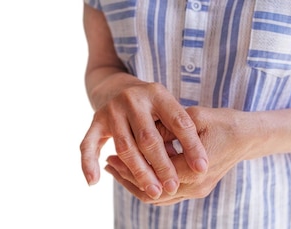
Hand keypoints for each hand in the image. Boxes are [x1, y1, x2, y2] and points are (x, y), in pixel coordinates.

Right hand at [80, 77, 207, 199]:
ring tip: (153, 192)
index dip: (191, 146)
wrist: (115, 85)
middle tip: (173, 187)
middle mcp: (133, 99)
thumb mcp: (167, 107)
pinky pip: (88, 144)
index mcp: (157, 93)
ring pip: (125, 146)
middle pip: (148, 138)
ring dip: (139, 172)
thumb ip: (177, 130)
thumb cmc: (151, 105)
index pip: (178, 121)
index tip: (202, 169)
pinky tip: (93, 182)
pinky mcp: (96, 119)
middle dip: (162, 166)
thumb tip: (193, 167)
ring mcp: (112, 109)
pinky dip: (88, 163)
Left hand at [105, 106, 253, 204]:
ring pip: (158, 198)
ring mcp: (196, 192)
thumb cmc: (221, 122)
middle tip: (109, 162)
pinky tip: (133, 173)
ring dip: (135, 184)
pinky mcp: (196, 191)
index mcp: (194, 169)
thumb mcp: (194, 118)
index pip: (154, 173)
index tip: (113, 152)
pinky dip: (148, 186)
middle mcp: (195, 187)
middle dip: (128, 177)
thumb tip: (143, 132)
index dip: (131, 165)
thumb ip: (168, 127)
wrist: (246, 137)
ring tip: (116, 169)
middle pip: (153, 190)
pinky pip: (166, 197)